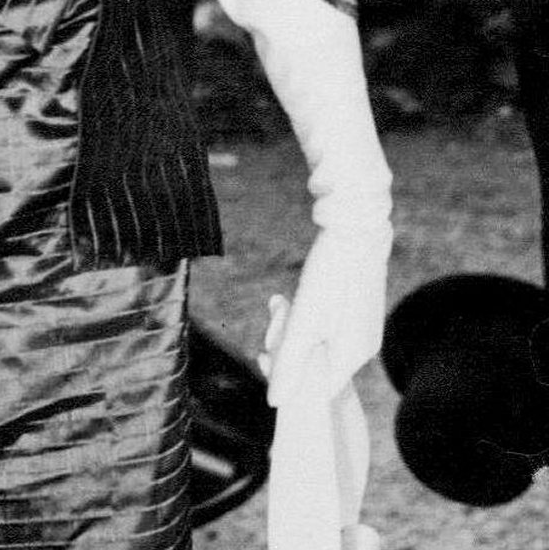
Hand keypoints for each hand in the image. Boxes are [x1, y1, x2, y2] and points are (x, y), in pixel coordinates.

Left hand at [261, 223, 390, 406]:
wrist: (358, 227)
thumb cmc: (330, 274)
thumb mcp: (303, 322)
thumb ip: (290, 364)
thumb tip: (274, 404)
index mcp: (352, 357)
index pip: (318, 389)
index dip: (289, 379)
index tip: (263, 358)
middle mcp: (366, 348)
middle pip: (322, 366)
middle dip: (293, 353)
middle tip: (271, 323)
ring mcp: (368, 328)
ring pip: (327, 344)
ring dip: (302, 334)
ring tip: (282, 305)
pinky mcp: (365, 309)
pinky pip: (335, 327)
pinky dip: (316, 320)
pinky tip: (304, 296)